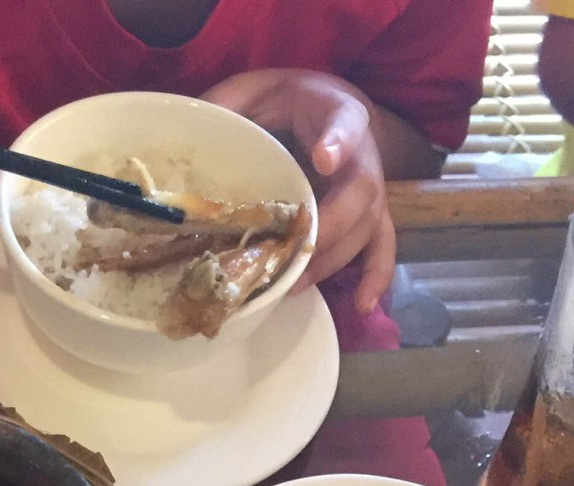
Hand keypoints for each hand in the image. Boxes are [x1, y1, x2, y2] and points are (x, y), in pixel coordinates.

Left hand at [203, 69, 394, 314]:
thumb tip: (192, 132)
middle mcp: (363, 153)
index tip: (324, 159)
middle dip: (329, 226)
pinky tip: (362, 306)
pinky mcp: (368, 216)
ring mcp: (369, 189)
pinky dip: (376, 277)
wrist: (318, 106)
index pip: (345, 123)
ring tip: (296, 284)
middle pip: (362, 191)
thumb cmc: (283, 102)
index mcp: (336, 110)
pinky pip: (381, 247)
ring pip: (367, 228)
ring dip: (333, 260)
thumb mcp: (254, 91)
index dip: (338, 142)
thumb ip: (229, 106)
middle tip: (295, 250)